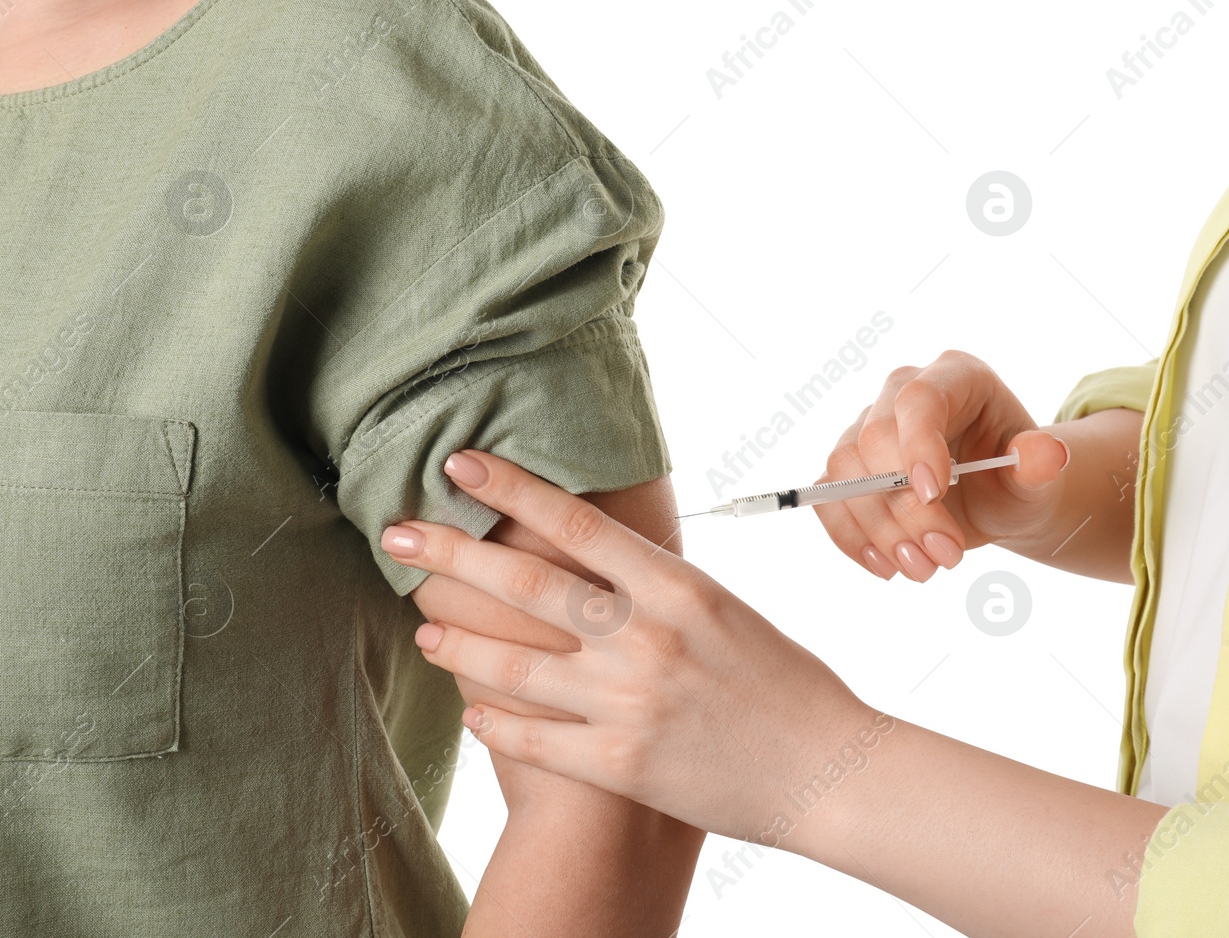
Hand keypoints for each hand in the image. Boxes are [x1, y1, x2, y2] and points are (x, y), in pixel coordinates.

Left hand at [382, 450, 880, 849]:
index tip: (461, 464)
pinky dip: (494, 722)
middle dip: (451, 553)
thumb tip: (603, 561)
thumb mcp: (726, 610)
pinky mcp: (619, 764)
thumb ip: (660, 587)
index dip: (511, 488)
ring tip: (424, 626)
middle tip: (398, 531)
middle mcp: (645, 637)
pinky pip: (533, 739)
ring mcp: (628, 703)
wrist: (825, 769)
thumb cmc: (784, 683)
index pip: (576, 522)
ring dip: (458, 643)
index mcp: (677, 586)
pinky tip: (471, 711)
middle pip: (526, 585)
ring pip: (513, 667)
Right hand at [817, 350, 1068, 581]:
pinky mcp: (849, 467)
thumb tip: (1047, 453)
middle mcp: (902, 393)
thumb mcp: (1037, 479)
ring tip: (924, 569)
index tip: (934, 495)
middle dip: (906, 507)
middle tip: (947, 555)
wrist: (996, 503)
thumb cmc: (1016, 482)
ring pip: (845, 471)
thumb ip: (1039, 465)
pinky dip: (852, 538)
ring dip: (880, 530)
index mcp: (955, 377)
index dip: (917, 444)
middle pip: (875, 439)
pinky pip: (828, 497)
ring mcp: (868, 427)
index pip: (919, 399)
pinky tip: (887, 567)